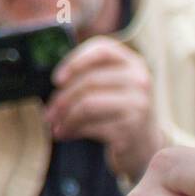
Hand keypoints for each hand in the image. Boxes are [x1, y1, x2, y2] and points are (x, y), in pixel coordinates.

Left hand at [45, 37, 165, 181]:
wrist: (145, 145)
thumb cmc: (121, 112)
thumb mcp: (114, 87)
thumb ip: (92, 74)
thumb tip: (57, 82)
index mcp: (134, 63)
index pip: (102, 50)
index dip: (75, 61)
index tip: (56, 80)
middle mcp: (140, 81)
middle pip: (90, 81)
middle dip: (63, 98)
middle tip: (49, 112)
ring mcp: (138, 105)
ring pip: (88, 105)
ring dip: (65, 117)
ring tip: (55, 125)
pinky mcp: (132, 129)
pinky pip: (92, 126)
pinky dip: (73, 130)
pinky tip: (66, 134)